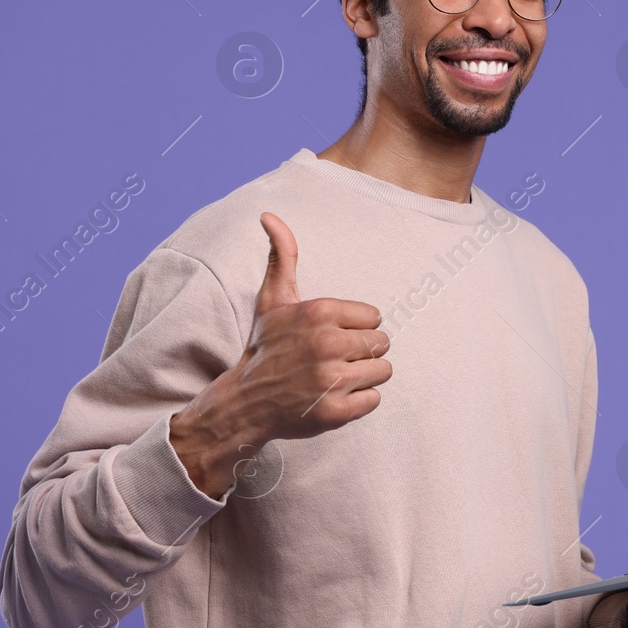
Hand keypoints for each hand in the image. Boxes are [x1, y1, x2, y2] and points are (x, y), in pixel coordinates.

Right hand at [171, 213, 393, 494]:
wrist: (244, 402)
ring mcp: (331, 380)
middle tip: (333, 360)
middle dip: (361, 352)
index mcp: (319, 312)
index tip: (330, 337)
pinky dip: (358, 402)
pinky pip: (374, 399)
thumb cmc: (266, 347)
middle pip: (382, 343)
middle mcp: (326, 343)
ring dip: (364, 377)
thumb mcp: (273, 300)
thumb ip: (282, 256)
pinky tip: (333, 398)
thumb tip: (268, 215)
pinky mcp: (336, 412)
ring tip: (335, 379)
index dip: (355, 327)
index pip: (374, 316)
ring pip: (383, 370)